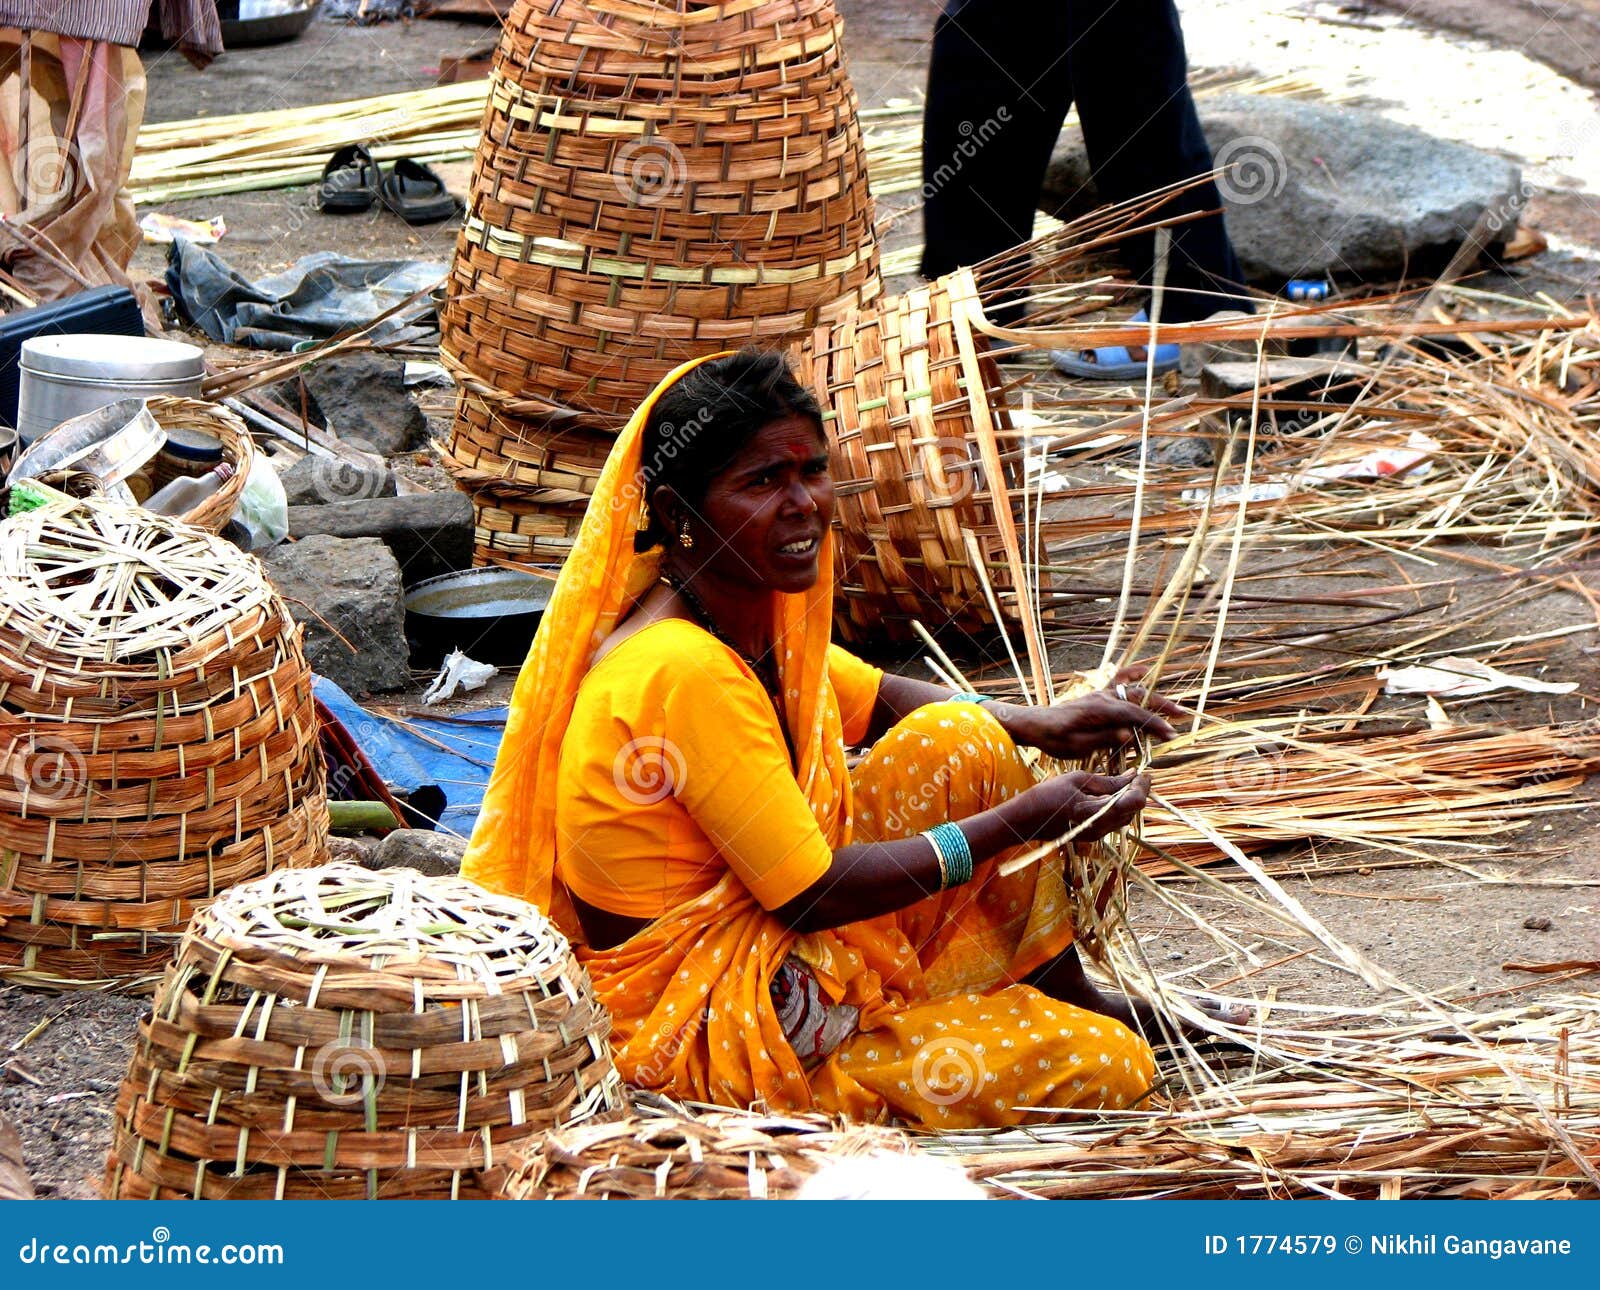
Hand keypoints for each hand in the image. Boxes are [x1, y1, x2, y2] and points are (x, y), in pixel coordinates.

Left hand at [995, 684, 1182, 758]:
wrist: (1036, 725)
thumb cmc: (1054, 739)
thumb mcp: (1078, 746)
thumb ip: (1104, 739)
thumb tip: (1129, 735)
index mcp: (1099, 710)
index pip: (1134, 715)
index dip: (1155, 724)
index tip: (1171, 734)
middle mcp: (1103, 698)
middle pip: (1140, 700)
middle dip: (1162, 709)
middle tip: (1182, 719)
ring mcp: (1100, 694)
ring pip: (1134, 691)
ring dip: (1154, 699)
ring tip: (1174, 708)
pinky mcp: (1097, 696)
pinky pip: (1117, 680)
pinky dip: (1131, 674)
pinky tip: (1143, 670)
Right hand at [1008, 770, 1149, 842]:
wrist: (1024, 820)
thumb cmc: (1047, 796)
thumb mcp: (1077, 780)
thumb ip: (1107, 781)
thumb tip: (1130, 776)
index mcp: (1099, 813)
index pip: (1135, 801)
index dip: (1143, 786)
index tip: (1143, 772)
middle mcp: (1102, 828)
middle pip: (1133, 811)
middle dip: (1137, 792)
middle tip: (1134, 774)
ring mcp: (1096, 834)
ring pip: (1124, 817)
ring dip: (1127, 800)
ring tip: (1121, 783)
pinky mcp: (1091, 835)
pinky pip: (1112, 821)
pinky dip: (1116, 807)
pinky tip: (1108, 794)